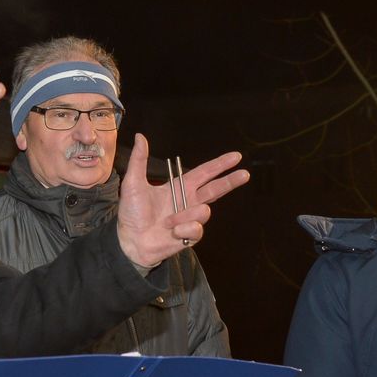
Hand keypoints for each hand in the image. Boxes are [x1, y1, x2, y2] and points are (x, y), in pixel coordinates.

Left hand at [117, 133, 249, 268]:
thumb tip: (141, 136)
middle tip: (245, 174)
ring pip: (204, 211)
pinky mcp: (191, 235)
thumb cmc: (131, 213)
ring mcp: (192, 218)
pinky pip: (197, 228)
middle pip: (217, 189)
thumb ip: (139, 160)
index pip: (205, 172)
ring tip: (167, 222)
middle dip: (231, 181)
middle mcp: (189, 201)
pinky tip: (172, 233)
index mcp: (180, 186)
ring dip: (184, 215)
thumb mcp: (133, 183)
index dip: (220, 164)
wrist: (131, 240)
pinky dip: (182, 229)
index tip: (236, 157)